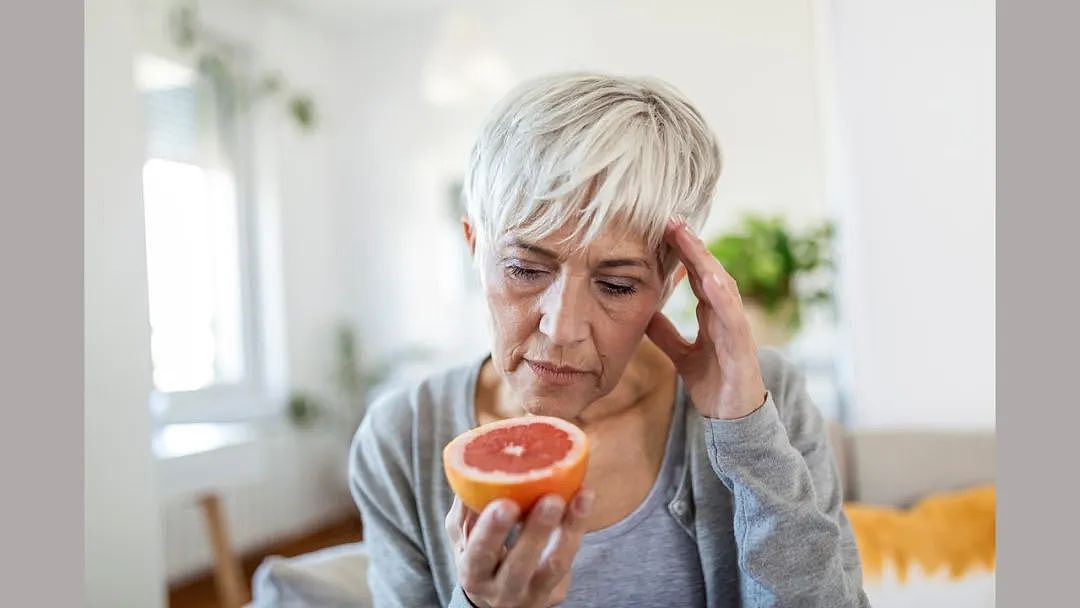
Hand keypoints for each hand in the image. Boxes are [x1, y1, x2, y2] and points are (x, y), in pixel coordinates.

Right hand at [445, 491, 593, 607]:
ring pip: (553, 565)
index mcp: (474, 573)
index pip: (480, 554)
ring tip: (581, 497)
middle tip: (551, 499)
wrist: (496, 599)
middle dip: (536, 531)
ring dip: (569, 529)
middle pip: (520, 565)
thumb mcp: (464, 539)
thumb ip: (465, 509)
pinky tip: (585, 500)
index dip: (492, 531)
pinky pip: (570, 560)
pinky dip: (578, 528)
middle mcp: (501, 590)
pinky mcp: (556, 591)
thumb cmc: (480, 557)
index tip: (505, 503)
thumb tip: (472, 467)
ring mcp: (532, 594)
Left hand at [646, 218, 767, 419]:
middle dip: (692, 245)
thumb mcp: (682, 355)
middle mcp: (726, 316)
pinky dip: (724, 298)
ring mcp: (736, 329)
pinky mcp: (742, 349)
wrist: (733, 421)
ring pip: (723, 287)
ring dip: (706, 261)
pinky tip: (711, 279)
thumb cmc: (713, 384)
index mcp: (712, 315)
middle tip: (671, 219)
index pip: (696, 275)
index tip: (661, 227)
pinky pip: (733, 318)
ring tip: (688, 238)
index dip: (681, 252)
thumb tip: (644, 311)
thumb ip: (666, 333)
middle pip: (709, 272)